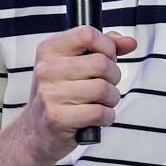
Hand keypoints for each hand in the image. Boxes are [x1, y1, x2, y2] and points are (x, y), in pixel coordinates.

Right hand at [20, 26, 136, 163]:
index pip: (87, 34)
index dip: (107, 47)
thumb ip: (103, 49)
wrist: (36, 131)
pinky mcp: (57, 118)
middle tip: (103, 86)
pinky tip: (95, 118)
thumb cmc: (60, 95)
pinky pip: (100, 112)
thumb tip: (129, 42)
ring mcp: (49, 94)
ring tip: (99, 103)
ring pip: (103, 89)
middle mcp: (46, 70)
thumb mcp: (74, 64)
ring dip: (111, 99)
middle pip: (102, 63)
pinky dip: (107, 117)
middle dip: (113, 77)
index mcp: (49, 50)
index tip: (106, 59)